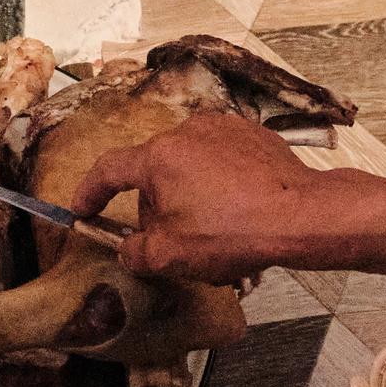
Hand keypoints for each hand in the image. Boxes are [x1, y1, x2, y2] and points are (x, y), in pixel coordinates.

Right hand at [72, 111, 357, 280]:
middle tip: (170, 243)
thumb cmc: (237, 232)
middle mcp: (188, 132)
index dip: (90, 192)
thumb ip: (135, 252)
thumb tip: (129, 249)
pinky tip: (236, 214)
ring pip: (190, 167)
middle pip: (154, 173)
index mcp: (158, 156)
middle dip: (157, 209)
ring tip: (213, 232)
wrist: (302, 216)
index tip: (83, 207)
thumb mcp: (170, 257)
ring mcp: (224, 129)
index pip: (109, 170)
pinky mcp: (254, 135)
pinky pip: (222, 161)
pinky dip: (220, 185)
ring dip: (191, 197)